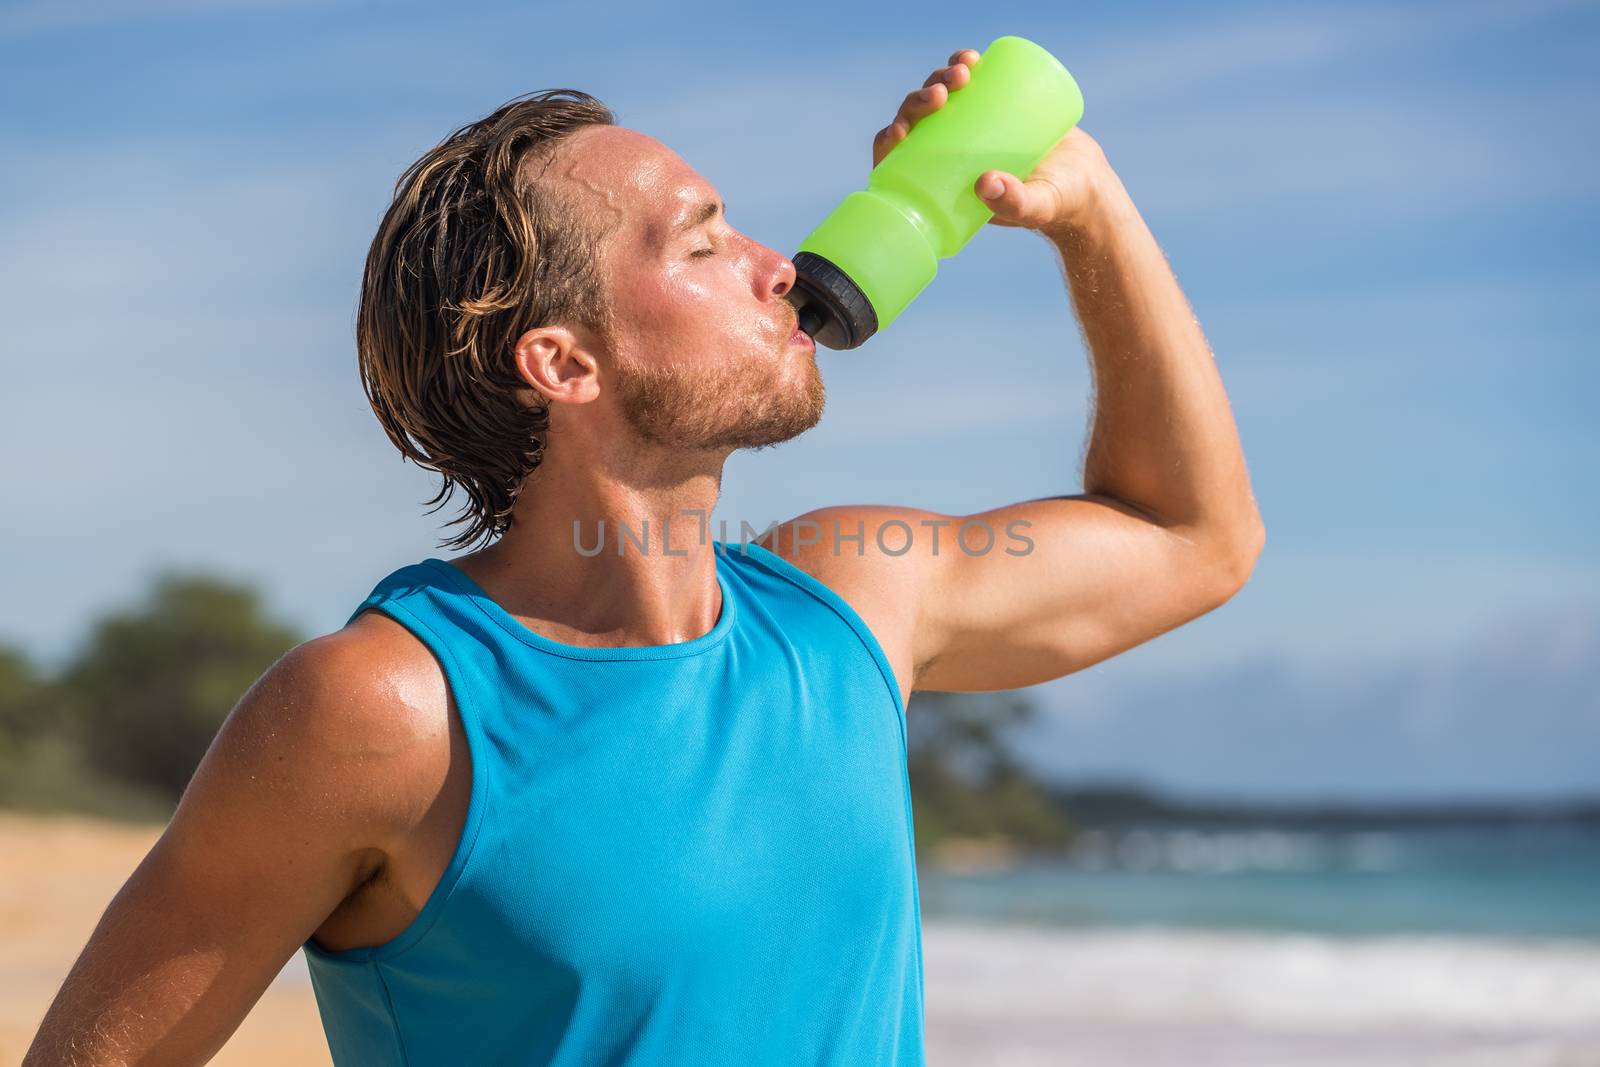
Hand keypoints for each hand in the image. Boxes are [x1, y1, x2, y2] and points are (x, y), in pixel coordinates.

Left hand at [872, 48, 1114, 238]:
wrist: (1084, 181)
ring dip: (940, 77)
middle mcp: (949, 152)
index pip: (900, 160)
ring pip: (939, 96)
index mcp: (943, 183)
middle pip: (916, 121)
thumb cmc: (1053, 204)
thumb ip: (1014, 203)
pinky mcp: (992, 105)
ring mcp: (969, 127)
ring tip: (964, 70)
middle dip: (919, 100)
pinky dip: (963, 65)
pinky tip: (968, 58)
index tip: (901, 131)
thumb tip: (986, 184)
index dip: (891, 141)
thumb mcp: (1034, 207)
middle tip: (943, 93)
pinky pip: (968, 82)